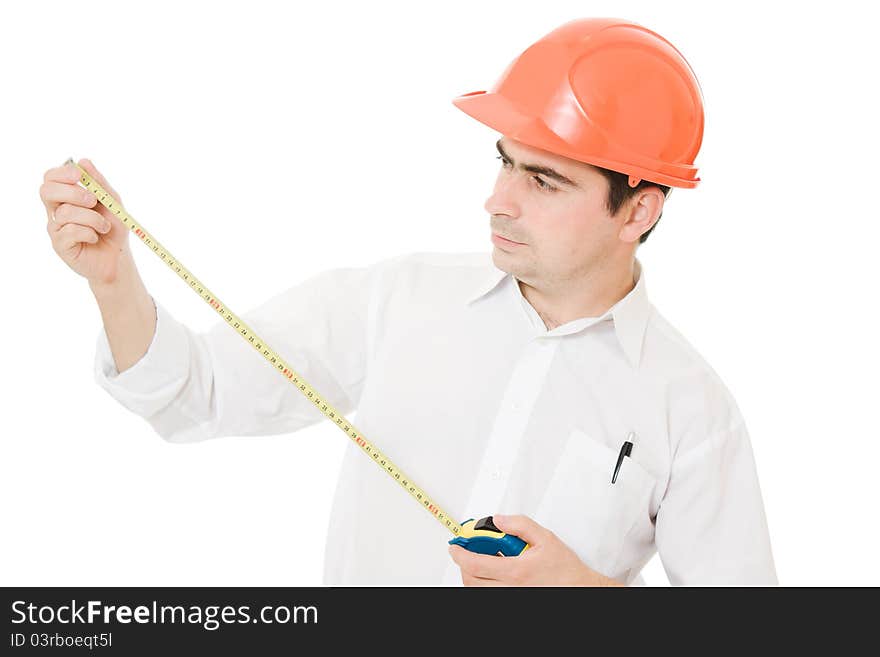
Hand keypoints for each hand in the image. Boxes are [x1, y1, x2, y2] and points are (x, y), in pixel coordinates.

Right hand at [41, 158, 129, 284]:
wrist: (118, 257)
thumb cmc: (113, 229)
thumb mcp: (111, 202)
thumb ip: (99, 183)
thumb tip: (83, 161)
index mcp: (66, 196)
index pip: (50, 178)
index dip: (61, 173)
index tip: (78, 175)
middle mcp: (56, 210)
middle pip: (47, 191)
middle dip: (73, 193)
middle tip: (93, 201)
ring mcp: (56, 227)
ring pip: (66, 212)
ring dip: (92, 218)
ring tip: (103, 227)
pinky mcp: (59, 244)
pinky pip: (70, 231)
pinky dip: (90, 232)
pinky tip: (95, 238)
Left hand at [447, 514, 623, 586]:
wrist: (579, 588)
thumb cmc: (564, 569)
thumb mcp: (545, 538)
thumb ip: (520, 525)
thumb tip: (497, 521)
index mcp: (515, 571)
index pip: (475, 564)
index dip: (459, 554)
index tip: (455, 546)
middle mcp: (510, 589)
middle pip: (471, 580)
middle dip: (463, 564)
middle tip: (466, 551)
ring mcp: (510, 598)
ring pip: (477, 590)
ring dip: (472, 575)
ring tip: (481, 561)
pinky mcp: (513, 601)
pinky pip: (488, 595)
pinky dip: (483, 585)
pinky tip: (491, 574)